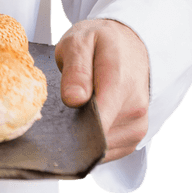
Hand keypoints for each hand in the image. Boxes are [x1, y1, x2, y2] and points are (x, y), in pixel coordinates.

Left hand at [54, 18, 149, 162]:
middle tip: (58, 113)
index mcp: (120, 84)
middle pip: (97, 138)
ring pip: (102, 149)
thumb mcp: (80, 41)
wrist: (130, 44)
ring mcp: (138, 126)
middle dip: (74, 132)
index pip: (99, 121)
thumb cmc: (101, 42)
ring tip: (73, 113)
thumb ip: (76, 70)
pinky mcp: (134, 136)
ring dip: (84, 138)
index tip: (53, 129)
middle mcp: (136, 110)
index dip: (73, 131)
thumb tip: (73, 100)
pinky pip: (109, 151)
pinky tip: (84, 122)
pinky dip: (93, 142)